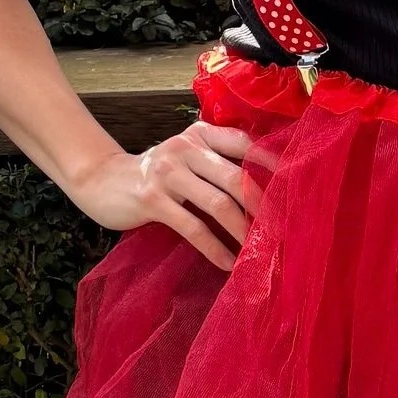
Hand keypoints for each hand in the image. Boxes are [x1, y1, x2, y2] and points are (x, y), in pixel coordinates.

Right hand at [74, 115, 273, 272]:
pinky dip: (215, 249)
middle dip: (263, 207)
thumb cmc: (155, 175)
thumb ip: (215, 162)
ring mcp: (168, 173)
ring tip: (259, 252)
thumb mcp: (185, 157)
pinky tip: (228, 263)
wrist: (102, 181)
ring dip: (243, 232)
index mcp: (199, 134)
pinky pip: (193, 228)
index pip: (243, 143)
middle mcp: (185, 147)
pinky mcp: (153, 200)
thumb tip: (262, 190)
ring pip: (218, 204)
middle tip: (282, 231)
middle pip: (235, 178)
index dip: (271, 163)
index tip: (294, 185)